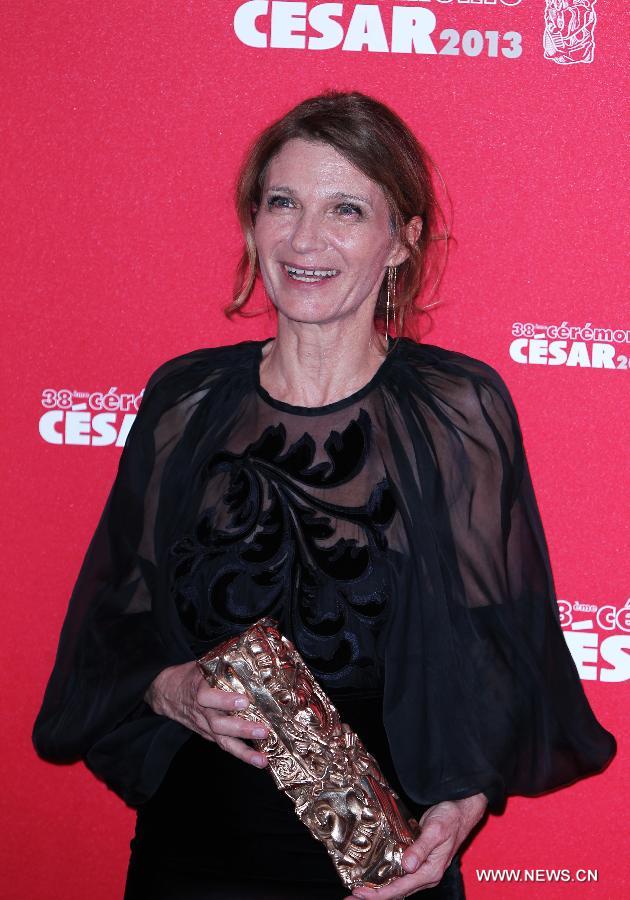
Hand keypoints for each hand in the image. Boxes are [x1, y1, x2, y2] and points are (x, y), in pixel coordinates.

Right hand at [144, 661, 268, 768]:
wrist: (166, 692)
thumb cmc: (190, 675)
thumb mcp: (203, 664)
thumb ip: (224, 660)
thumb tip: (249, 645)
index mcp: (199, 689)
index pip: (208, 698)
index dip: (225, 701)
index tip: (244, 702)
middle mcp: (202, 711)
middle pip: (219, 725)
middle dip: (241, 729)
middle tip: (263, 731)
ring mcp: (205, 726)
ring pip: (222, 741)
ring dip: (244, 752)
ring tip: (262, 760)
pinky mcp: (208, 735)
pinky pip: (224, 746)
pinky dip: (241, 755)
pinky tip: (258, 761)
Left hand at [345, 793, 487, 898]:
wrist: (462, 810)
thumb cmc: (451, 818)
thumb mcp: (436, 831)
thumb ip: (421, 848)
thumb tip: (407, 866)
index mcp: (430, 872)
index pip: (400, 888)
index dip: (378, 893)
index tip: (360, 894)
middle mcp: (426, 874)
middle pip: (397, 891)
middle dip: (374, 896)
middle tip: (351, 896)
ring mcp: (423, 869)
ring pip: (398, 885)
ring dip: (378, 889)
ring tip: (359, 890)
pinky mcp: (420, 861)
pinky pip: (401, 875)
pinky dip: (386, 878)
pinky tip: (375, 876)